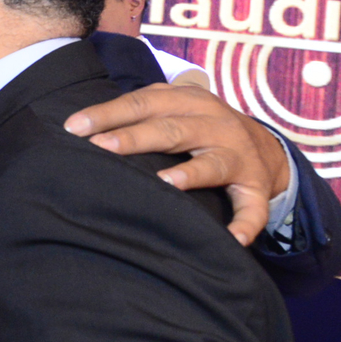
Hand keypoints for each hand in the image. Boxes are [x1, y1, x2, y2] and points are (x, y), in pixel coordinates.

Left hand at [64, 83, 290, 245]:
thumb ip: (138, 112)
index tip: (73, 127)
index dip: (108, 113)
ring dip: (190, 173)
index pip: (142, 103)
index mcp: (189, 102)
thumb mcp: (174, 109)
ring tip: (165, 183)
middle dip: (134, 138)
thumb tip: (77, 126)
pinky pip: (253, 207)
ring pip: (213, 163)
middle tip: (100, 148)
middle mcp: (215, 124)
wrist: (267, 147)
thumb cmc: (200, 126)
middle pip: (171, 130)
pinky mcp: (256, 187)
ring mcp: (238, 156)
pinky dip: (246, 223)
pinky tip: (233, 239)